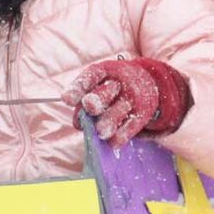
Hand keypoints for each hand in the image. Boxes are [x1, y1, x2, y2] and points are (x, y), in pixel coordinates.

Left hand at [63, 57, 191, 147]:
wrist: (147, 83)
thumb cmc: (112, 86)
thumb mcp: (99, 84)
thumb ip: (83, 99)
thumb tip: (77, 123)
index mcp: (104, 70)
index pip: (91, 76)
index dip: (78, 88)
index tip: (67, 99)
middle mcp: (119, 81)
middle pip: (107, 90)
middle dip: (98, 99)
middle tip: (89, 106)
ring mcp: (132, 96)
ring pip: (120, 108)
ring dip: (110, 120)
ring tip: (101, 132)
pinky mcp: (141, 112)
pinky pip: (132, 124)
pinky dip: (123, 134)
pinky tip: (113, 143)